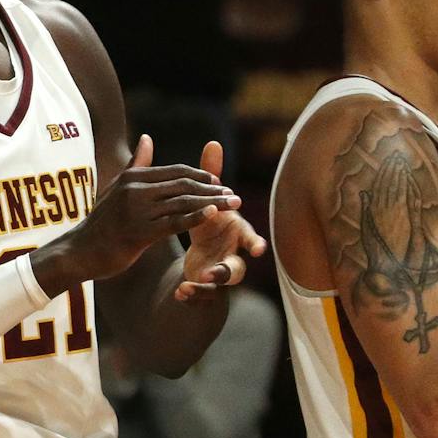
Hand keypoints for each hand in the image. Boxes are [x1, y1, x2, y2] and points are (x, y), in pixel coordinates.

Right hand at [34, 134, 237, 292]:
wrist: (79, 252)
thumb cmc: (101, 223)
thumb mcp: (117, 189)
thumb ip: (137, 165)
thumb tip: (148, 137)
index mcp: (133, 177)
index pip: (176, 171)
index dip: (201, 176)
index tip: (220, 183)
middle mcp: (135, 189)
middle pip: (184, 184)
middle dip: (213, 189)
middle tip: (236, 196)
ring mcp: (137, 210)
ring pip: (183, 202)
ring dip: (213, 203)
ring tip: (234, 206)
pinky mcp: (139, 232)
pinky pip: (174, 222)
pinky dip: (195, 217)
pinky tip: (213, 216)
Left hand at [175, 140, 266, 300]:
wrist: (202, 263)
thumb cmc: (210, 228)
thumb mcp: (208, 203)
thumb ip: (211, 177)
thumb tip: (213, 142)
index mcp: (234, 235)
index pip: (248, 238)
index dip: (254, 244)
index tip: (258, 250)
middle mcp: (232, 256)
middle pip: (238, 267)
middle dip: (232, 270)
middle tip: (220, 276)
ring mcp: (219, 275)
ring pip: (218, 285)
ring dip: (207, 284)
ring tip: (193, 282)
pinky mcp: (206, 289)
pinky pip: (202, 295)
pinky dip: (192, 294)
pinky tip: (180, 293)